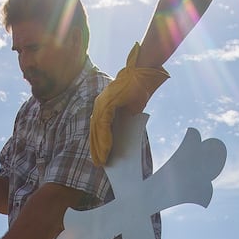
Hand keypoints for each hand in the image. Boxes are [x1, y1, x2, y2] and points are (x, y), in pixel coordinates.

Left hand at [89, 43, 169, 164]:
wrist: (143, 74)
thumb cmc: (138, 90)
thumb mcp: (130, 109)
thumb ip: (123, 120)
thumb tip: (122, 138)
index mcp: (104, 104)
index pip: (98, 127)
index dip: (98, 142)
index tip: (98, 156)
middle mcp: (100, 104)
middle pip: (95, 130)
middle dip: (96, 148)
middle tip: (98, 163)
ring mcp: (102, 103)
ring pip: (98, 130)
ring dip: (100, 147)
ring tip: (102, 161)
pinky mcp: (108, 104)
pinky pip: (104, 126)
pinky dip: (105, 139)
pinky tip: (106, 151)